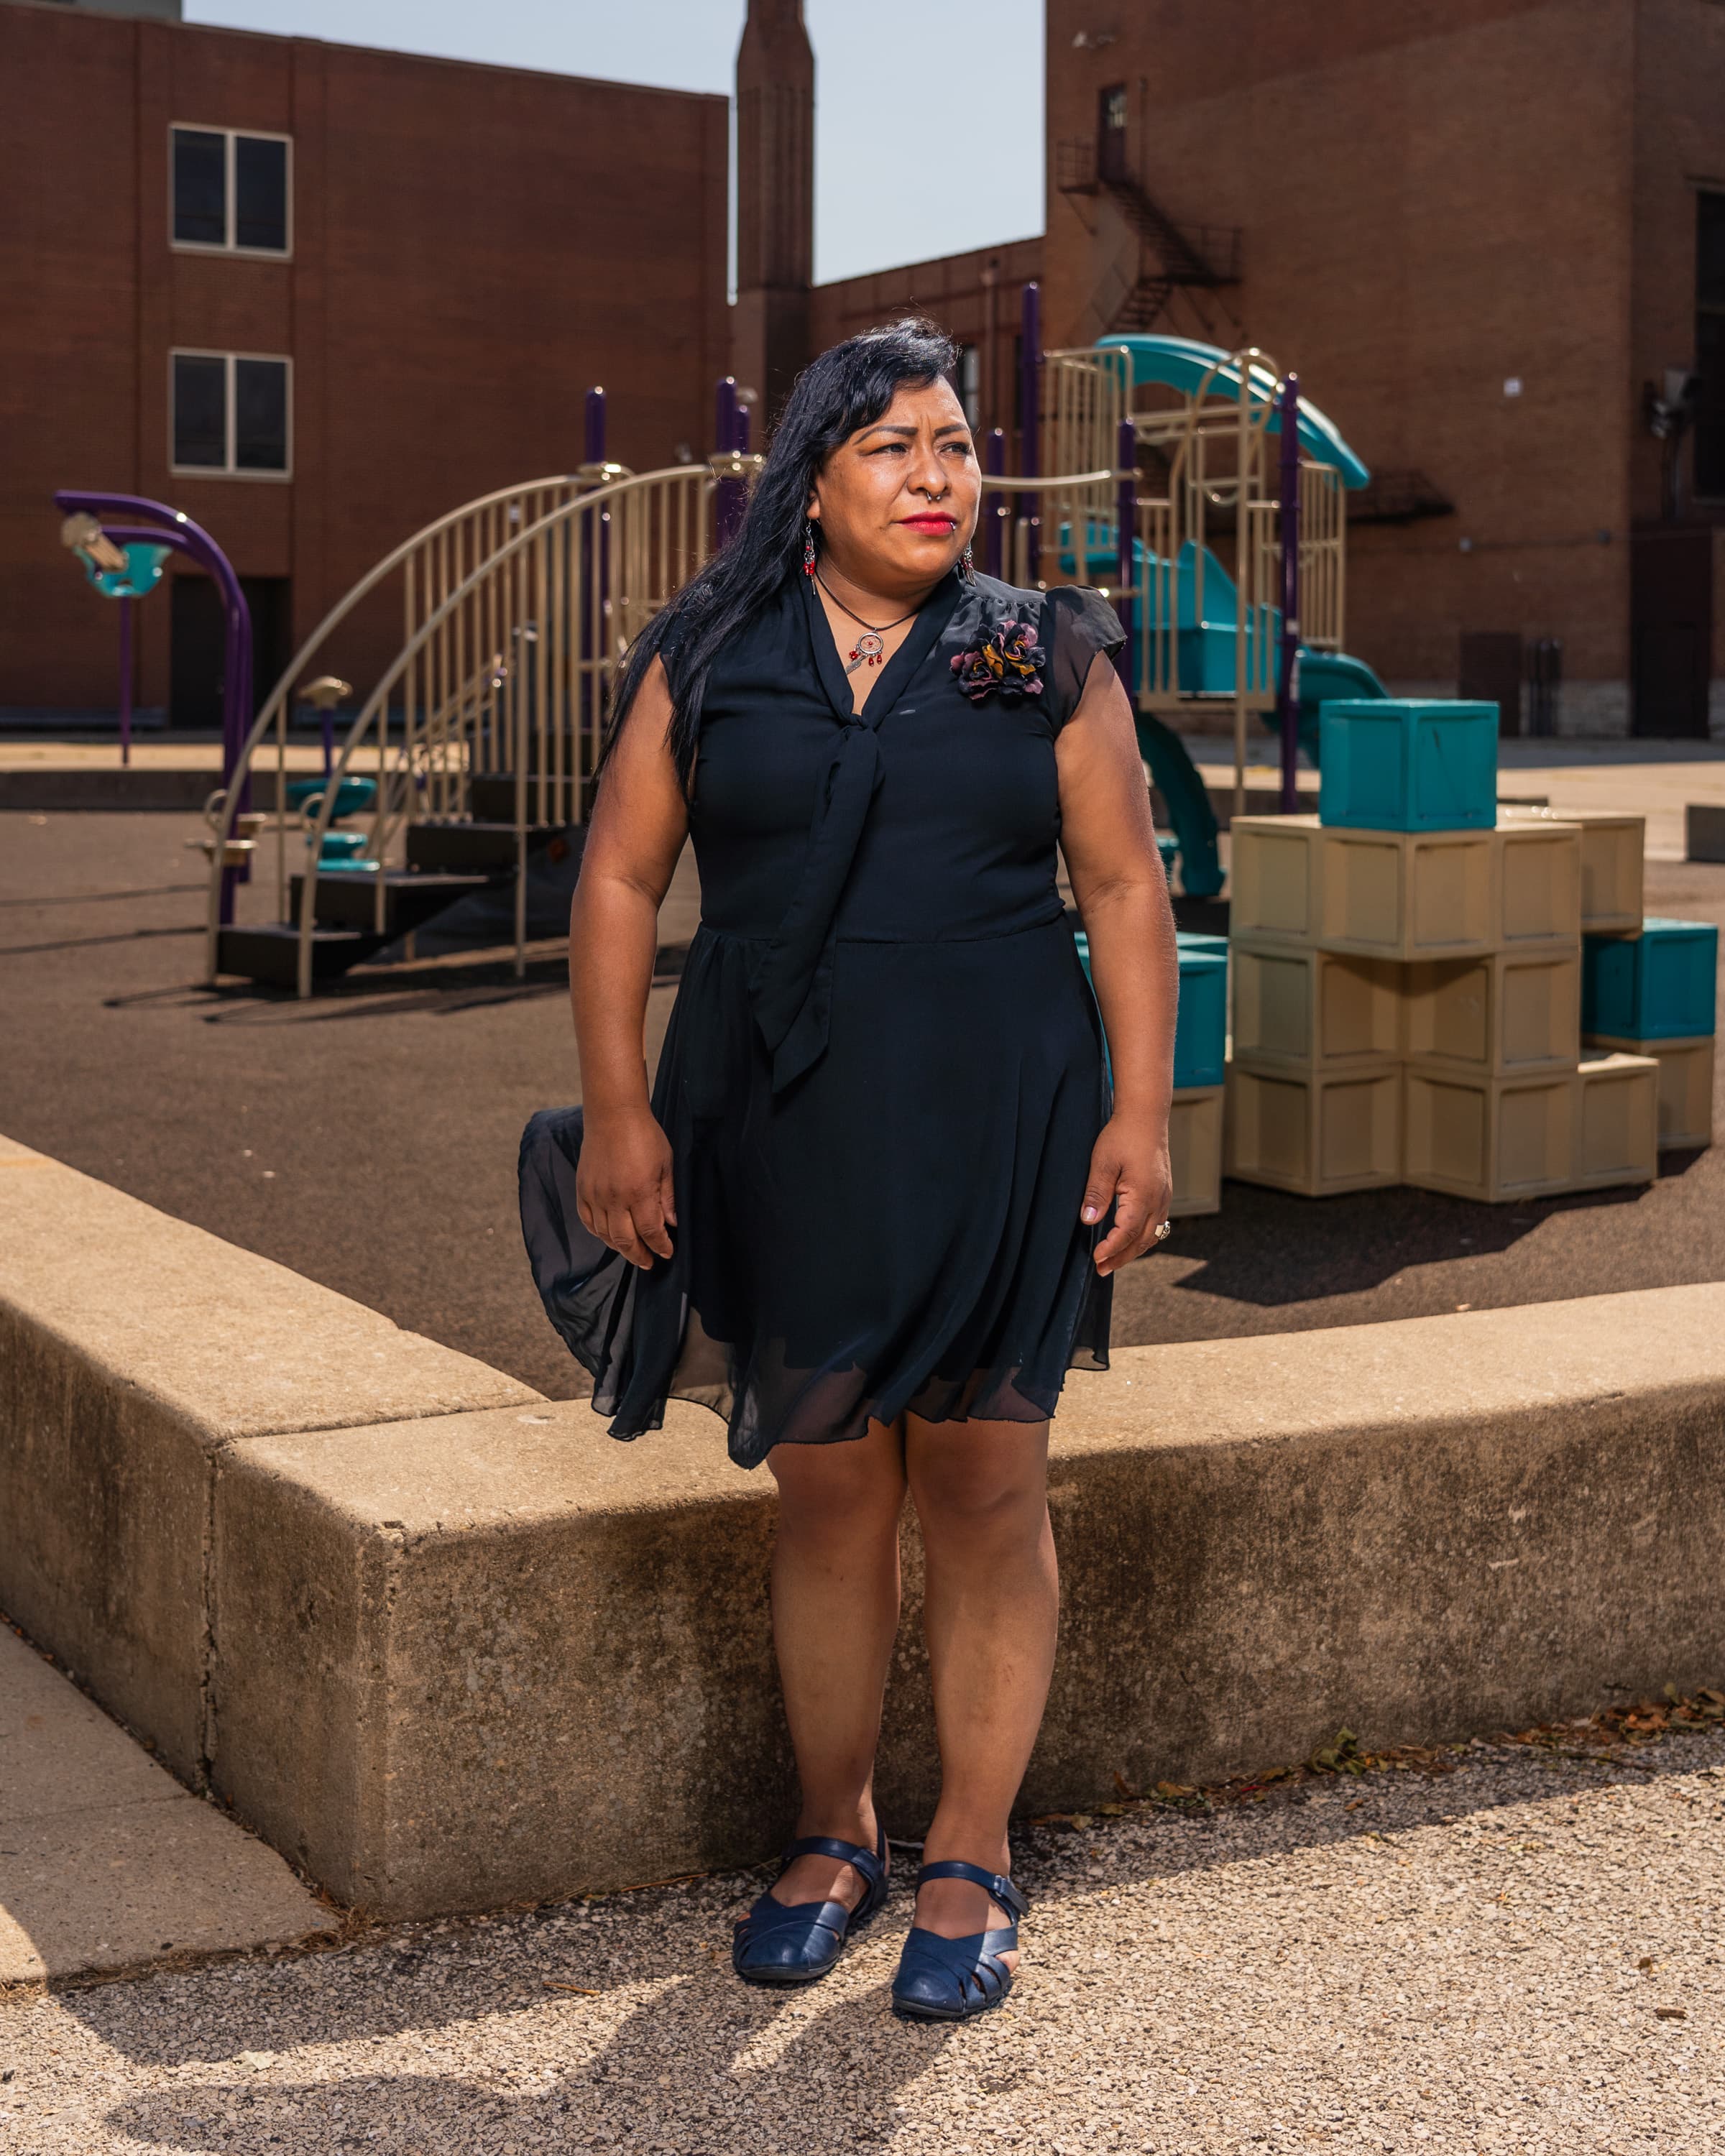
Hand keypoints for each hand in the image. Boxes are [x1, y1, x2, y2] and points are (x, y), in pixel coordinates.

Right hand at [575, 1106, 676, 1270]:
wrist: (613, 1115)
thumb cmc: (644, 1135)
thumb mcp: (666, 1164)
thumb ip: (667, 1197)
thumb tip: (672, 1224)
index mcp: (639, 1192)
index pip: (650, 1231)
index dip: (660, 1246)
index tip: (667, 1252)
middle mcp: (614, 1198)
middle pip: (626, 1240)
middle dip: (639, 1255)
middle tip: (649, 1261)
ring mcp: (595, 1195)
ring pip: (605, 1235)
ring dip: (620, 1247)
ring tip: (632, 1250)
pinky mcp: (582, 1189)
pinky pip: (588, 1221)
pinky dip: (599, 1233)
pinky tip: (609, 1235)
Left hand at [1079, 1113, 1172, 1275]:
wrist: (1146, 1117)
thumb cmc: (1122, 1136)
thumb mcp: (1102, 1163)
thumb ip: (1096, 1194)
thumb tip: (1088, 1221)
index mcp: (1144, 1195)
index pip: (1127, 1233)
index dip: (1111, 1249)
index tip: (1096, 1259)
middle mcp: (1159, 1200)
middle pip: (1143, 1240)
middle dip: (1122, 1257)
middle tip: (1101, 1270)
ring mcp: (1165, 1197)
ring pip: (1153, 1235)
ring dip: (1133, 1250)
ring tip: (1113, 1260)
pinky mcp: (1164, 1193)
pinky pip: (1157, 1224)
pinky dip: (1143, 1237)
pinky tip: (1130, 1239)